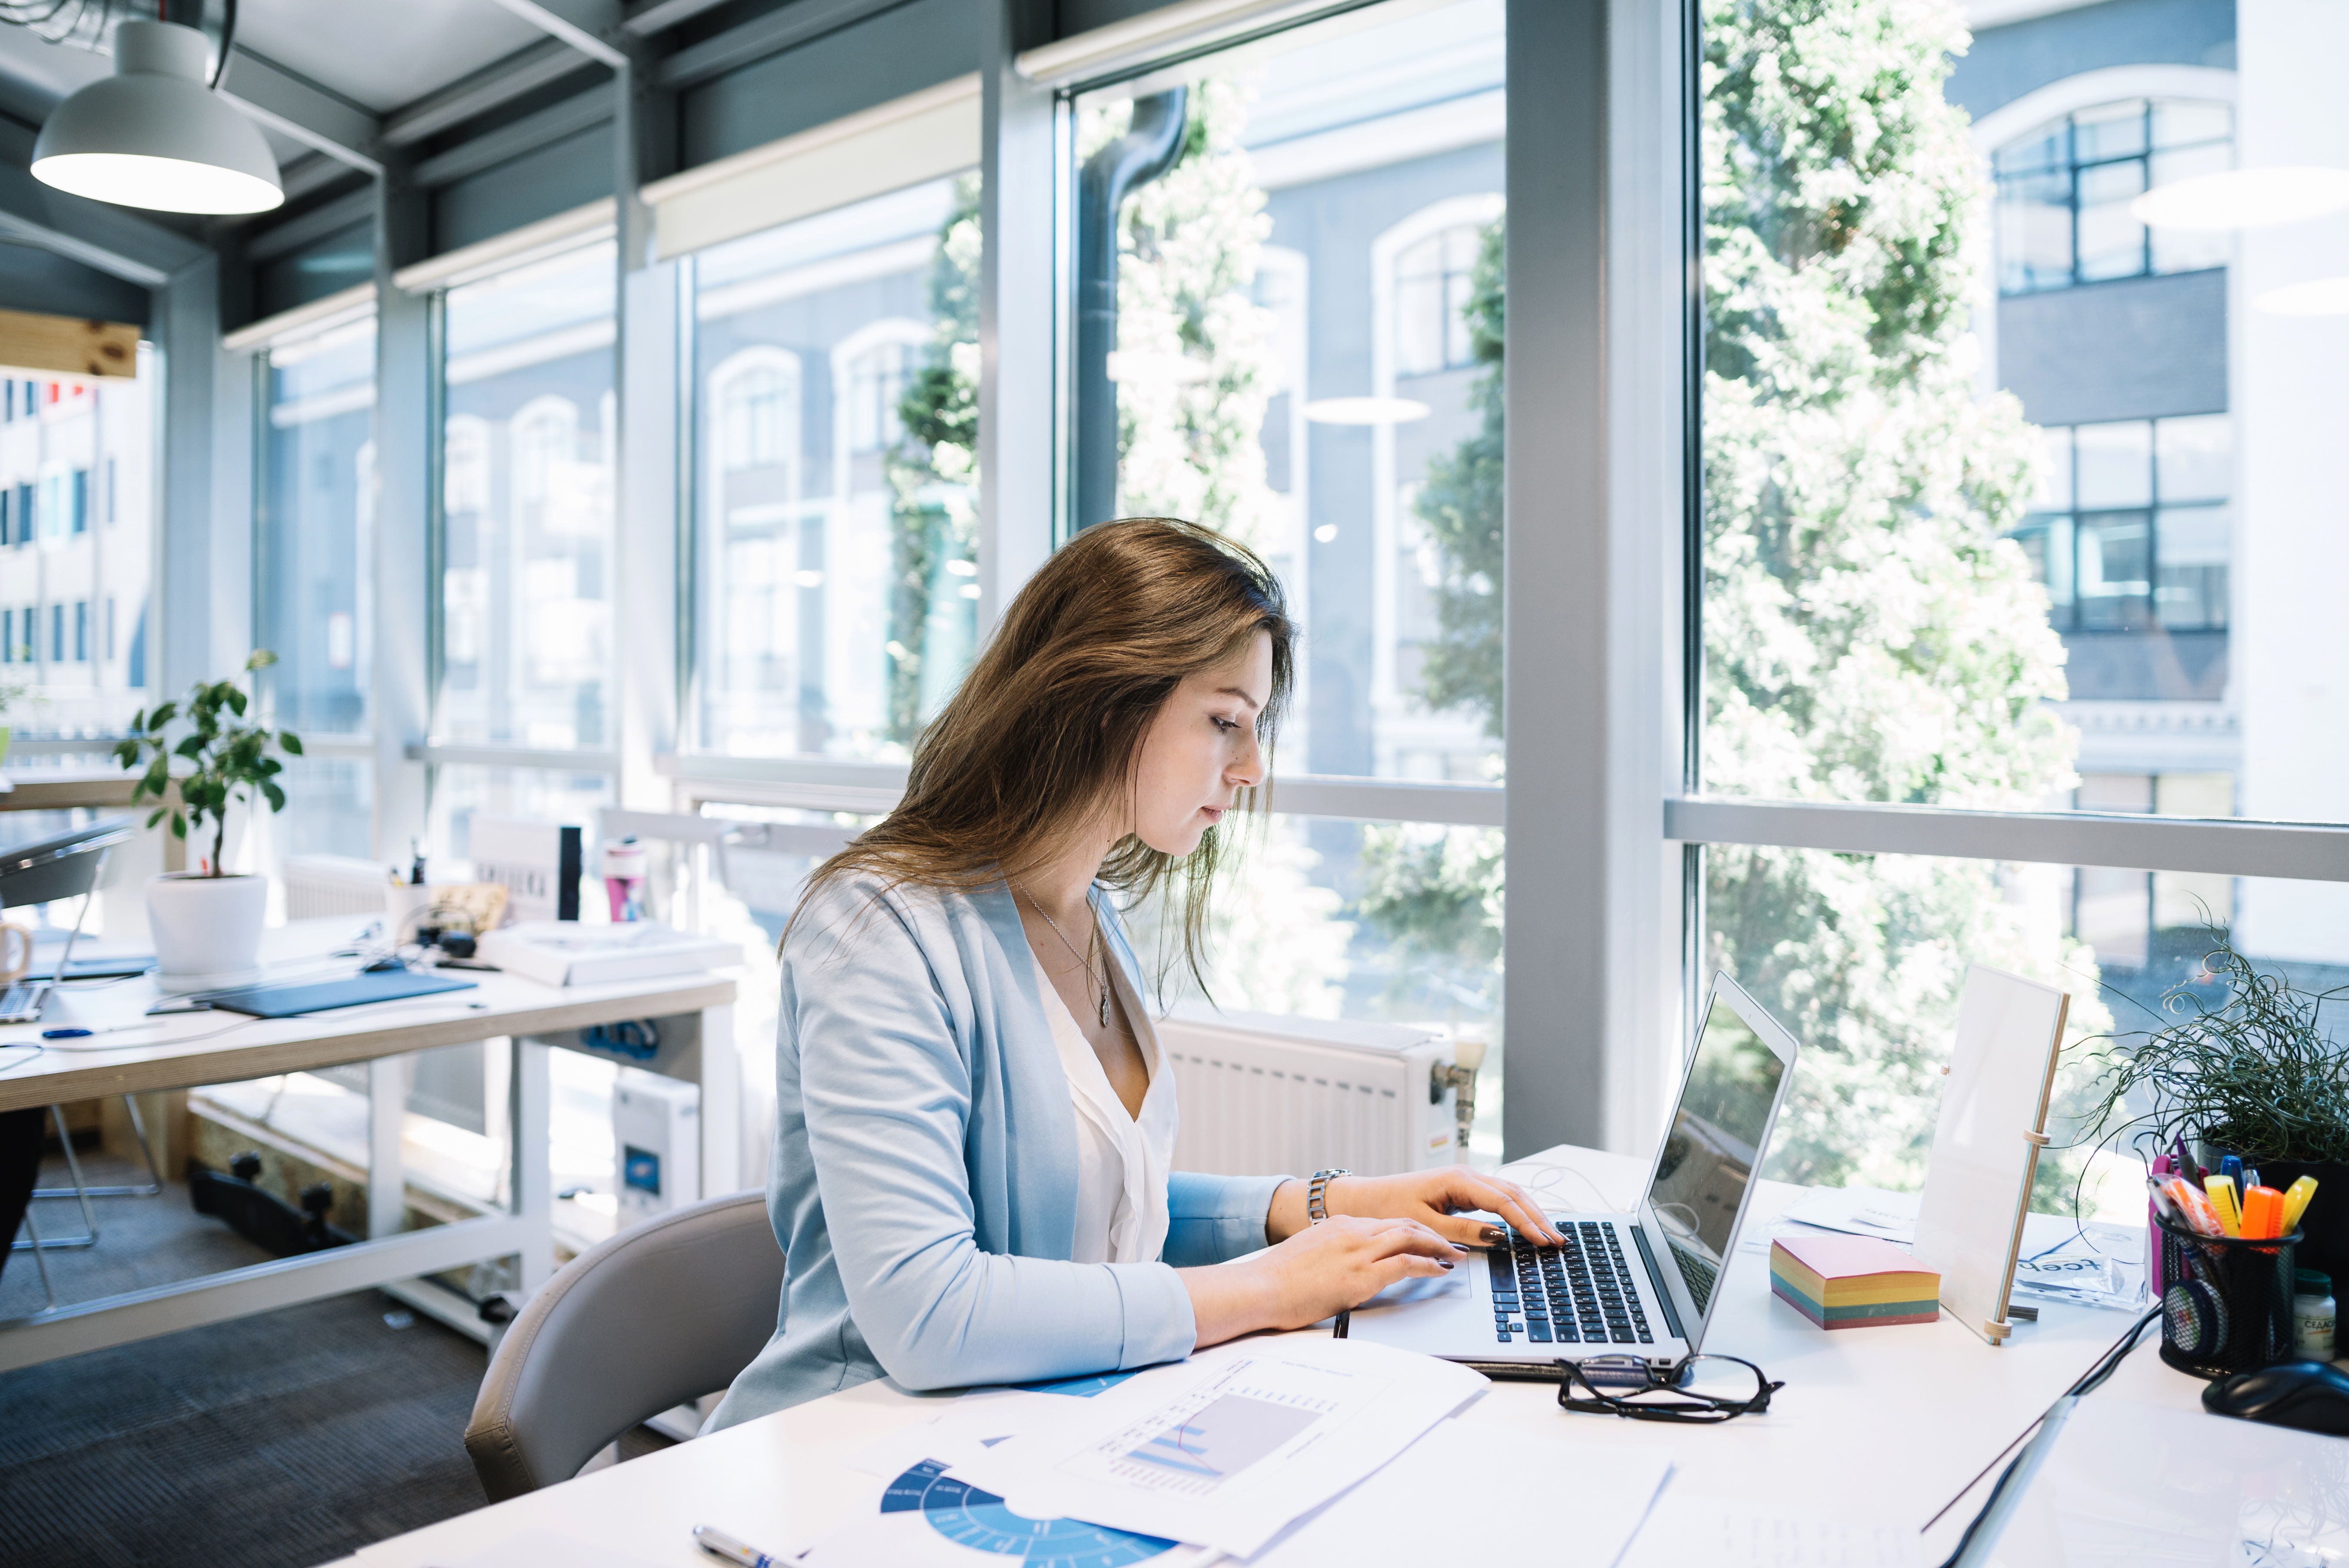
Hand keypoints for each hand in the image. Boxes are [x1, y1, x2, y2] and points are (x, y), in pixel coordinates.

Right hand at [1182, 1216, 1465, 1346]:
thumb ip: (1329, 1255)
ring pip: (1411, 1237)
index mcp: (1338, 1225)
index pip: (1384, 1222)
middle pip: (1404, 1224)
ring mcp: (1358, 1251)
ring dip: (1437, 1246)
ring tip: (1454, 1255)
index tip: (1424, 1237)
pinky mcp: (1362, 1274)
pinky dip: (1429, 1264)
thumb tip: (1339, 1268)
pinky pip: (1407, 1263)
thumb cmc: (1275, 1280)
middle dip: (1431, 1233)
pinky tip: (1441, 1270)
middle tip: (1449, 1244)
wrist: (1259, 1288)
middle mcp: (1352, 1231)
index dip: (1410, 1230)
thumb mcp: (1306, 1256)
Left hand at [1324, 1165, 1564, 1248]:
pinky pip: (1498, 1198)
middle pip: (1514, 1194)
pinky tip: (1528, 1226)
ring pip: (1509, 1194)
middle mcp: (1466, 1175)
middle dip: (1538, 1217)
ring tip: (1551, 1235)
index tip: (1544, 1241)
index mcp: (1458, 1180)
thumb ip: (1462, 1232)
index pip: (1504, 1201)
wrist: (1365, 1198)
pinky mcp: (1463, 1190)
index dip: (1527, 1222)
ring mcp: (1466, 1181)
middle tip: (1559, 1240)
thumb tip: (1498, 1237)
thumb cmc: (1388, 1207)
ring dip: (1531, 1213)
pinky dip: (1517, 1211)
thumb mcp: (1424, 1223)